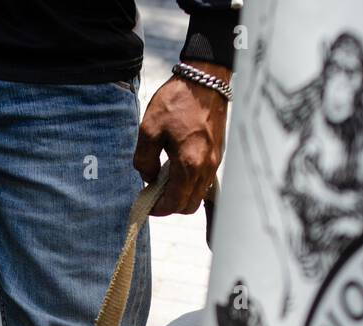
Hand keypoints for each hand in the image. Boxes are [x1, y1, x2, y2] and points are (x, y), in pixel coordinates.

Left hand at [134, 60, 229, 215]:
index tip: (146, 203)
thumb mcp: (149, 129)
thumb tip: (148, 178)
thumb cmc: (177, 101)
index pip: (174, 203)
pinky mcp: (218, 155)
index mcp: (189, 164)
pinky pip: (204, 181)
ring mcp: (215, 163)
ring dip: (181, 194)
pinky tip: (177, 167)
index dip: (158, 209)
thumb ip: (144, 160)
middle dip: (170, 205)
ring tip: (164, 179)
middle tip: (154, 194)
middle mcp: (206, 168)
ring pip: (198, 195)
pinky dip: (190, 183)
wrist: (206, 80)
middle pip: (189, 206)